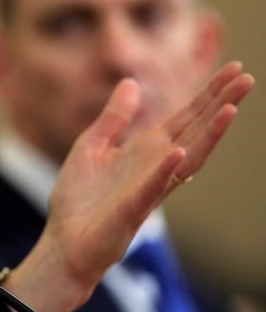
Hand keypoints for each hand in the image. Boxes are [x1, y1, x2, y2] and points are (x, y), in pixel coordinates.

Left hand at [5, 61, 253, 311]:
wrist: (65, 242)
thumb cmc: (79, 199)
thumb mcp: (92, 146)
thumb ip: (114, 118)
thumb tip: (131, 82)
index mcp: (146, 150)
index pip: (185, 117)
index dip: (208, 94)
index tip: (233, 69)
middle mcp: (156, 166)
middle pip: (195, 131)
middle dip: (220, 104)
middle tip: (246, 78)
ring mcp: (148, 187)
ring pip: (187, 158)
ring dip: (209, 134)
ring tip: (230, 108)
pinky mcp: (132, 209)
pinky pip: (153, 187)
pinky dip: (167, 170)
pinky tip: (180, 153)